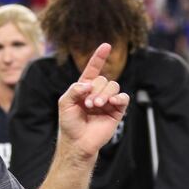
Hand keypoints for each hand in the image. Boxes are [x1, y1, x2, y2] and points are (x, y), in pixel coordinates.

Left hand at [57, 43, 129, 158]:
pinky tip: (111, 103)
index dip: (99, 58)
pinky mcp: (117, 111)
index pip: (93, 69)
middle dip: (95, 90)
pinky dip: (119, 98)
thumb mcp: (65, 103)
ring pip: (113, 86)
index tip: (106, 45)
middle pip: (103, 79)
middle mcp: (97, 93)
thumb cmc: (69, 124)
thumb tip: (88, 83)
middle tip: (88, 104)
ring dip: (104, 94)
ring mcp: (108, 101)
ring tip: (96, 106)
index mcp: (84, 88)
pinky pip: (123, 98)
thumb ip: (74, 89)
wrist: (78, 142)